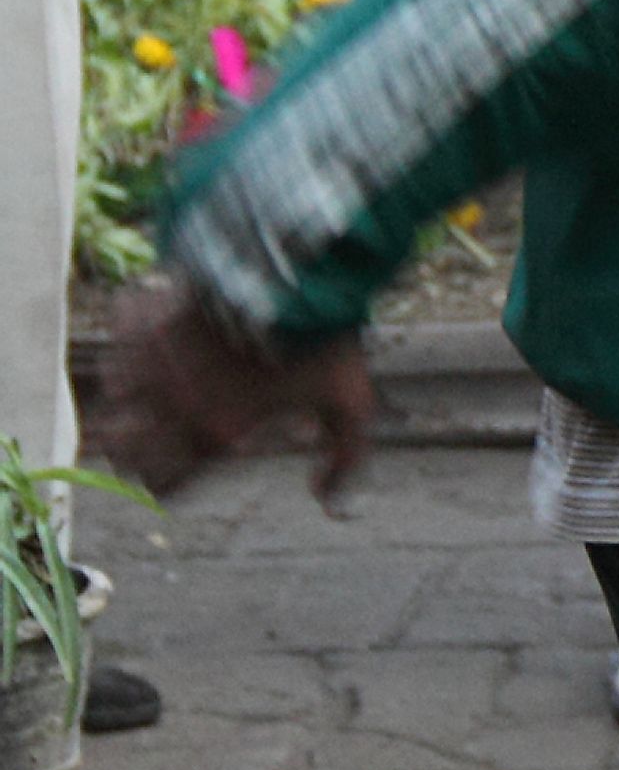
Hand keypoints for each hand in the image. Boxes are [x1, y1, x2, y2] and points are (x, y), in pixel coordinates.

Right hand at [93, 281, 377, 507]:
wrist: (297, 270)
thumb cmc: (325, 340)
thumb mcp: (351, 404)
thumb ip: (344, 461)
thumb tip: (323, 499)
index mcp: (214, 434)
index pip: (161, 486)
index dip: (168, 482)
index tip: (183, 467)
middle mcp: (170, 407)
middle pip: (119, 453)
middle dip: (135, 449)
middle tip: (159, 433)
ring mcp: (149, 362)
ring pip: (115, 399)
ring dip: (133, 397)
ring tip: (161, 385)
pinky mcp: (141, 319)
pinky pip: (120, 344)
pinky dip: (135, 347)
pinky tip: (163, 341)